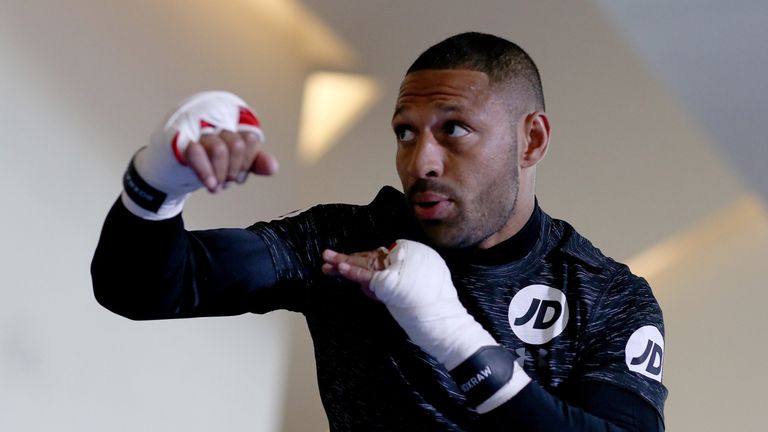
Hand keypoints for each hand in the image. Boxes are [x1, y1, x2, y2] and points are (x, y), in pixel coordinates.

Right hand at [123, 91, 277, 219]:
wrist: (165, 171)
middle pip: (238, 145)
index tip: (237, 175)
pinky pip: (196, 152)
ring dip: (221, 174)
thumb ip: (253, 163)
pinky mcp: (178, 139)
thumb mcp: (231, 164)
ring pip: (221, 148)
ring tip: (215, 186)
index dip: (247, 162)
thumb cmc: (202, 163)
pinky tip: (210, 185)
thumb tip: (272, 167)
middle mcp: (213, 121)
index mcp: (228, 124)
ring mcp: (195, 128)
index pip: (251, 139)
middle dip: (234, 170)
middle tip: (226, 183)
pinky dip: (206, 172)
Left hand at [324, 240, 531, 412]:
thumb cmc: (434, 310)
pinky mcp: (390, 282)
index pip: (380, 257)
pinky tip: (339, 268)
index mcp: (414, 255)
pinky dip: (351, 272)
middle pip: (370, 257)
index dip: (361, 262)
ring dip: (343, 262)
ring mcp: (398, 268)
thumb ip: (396, 280)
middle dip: (348, 259)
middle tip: (327, 257)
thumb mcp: (416, 288)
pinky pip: (367, 275)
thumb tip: (368, 283)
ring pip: (365, 263)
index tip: (345, 266)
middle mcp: (407, 256)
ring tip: (326, 259)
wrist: (446, 323)